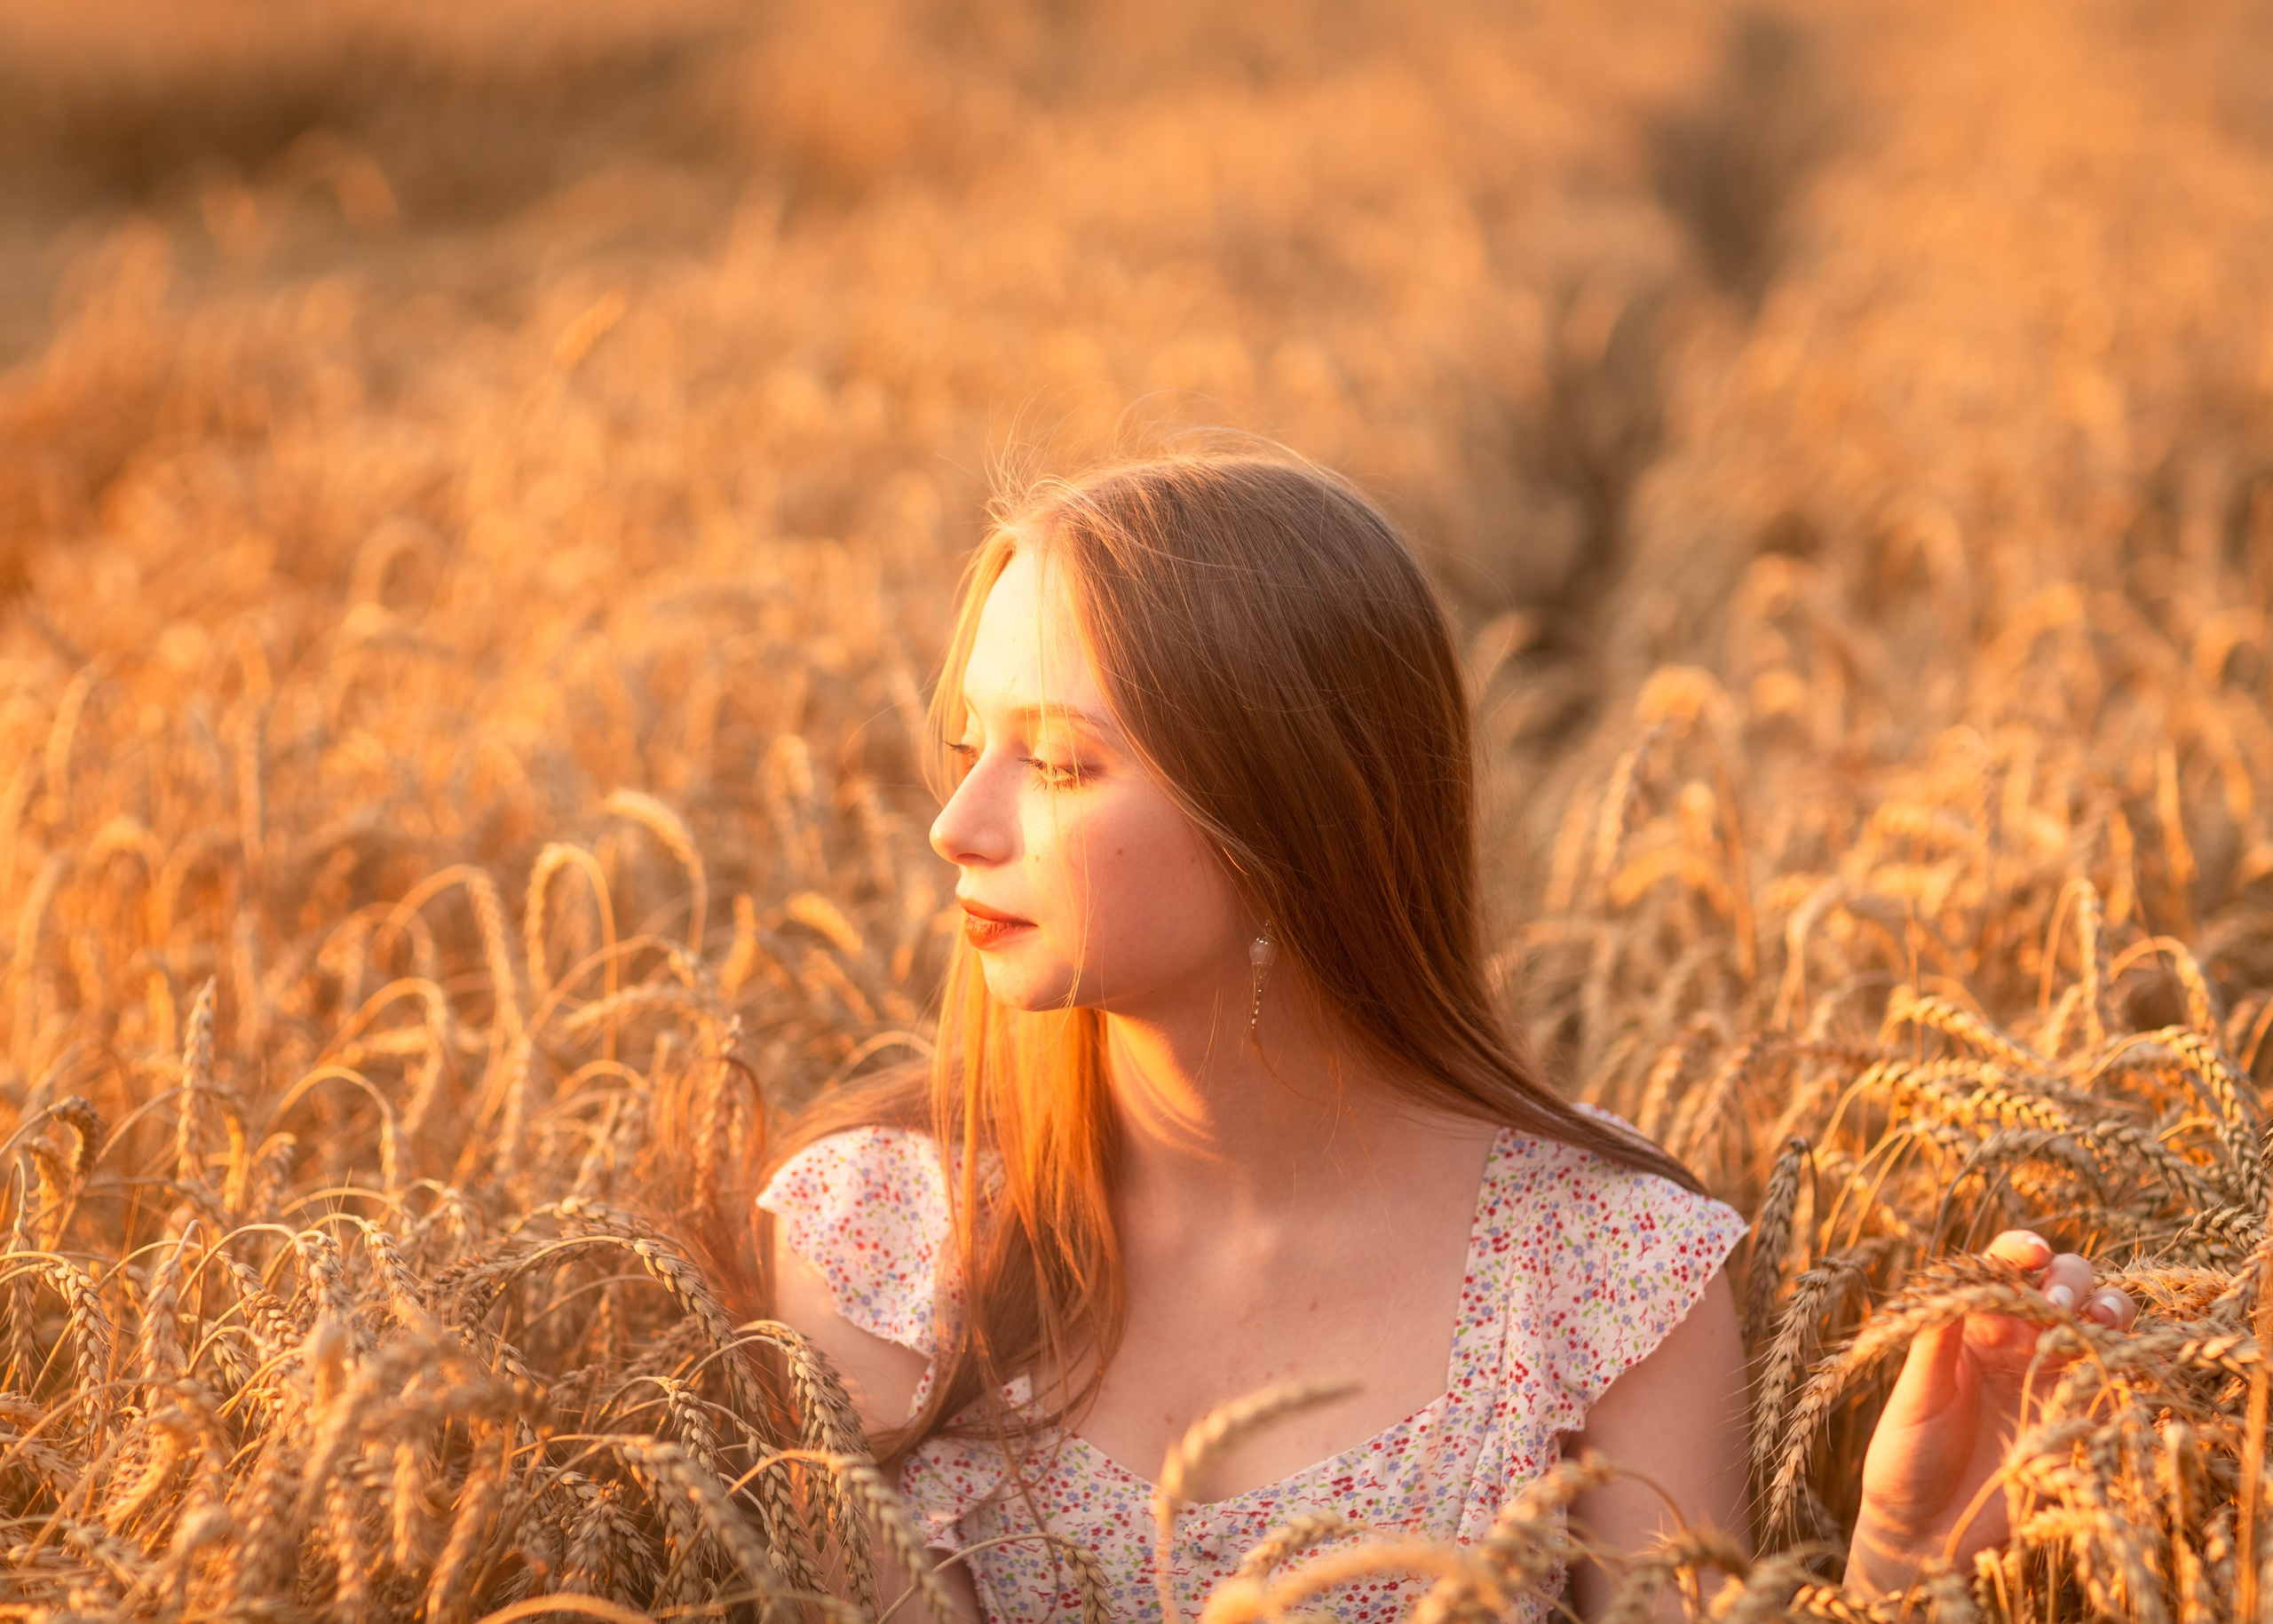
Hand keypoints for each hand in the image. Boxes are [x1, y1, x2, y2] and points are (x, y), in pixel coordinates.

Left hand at [1845, 1229, 2135, 1595]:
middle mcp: (2020, 1344)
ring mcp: (2055, 1380)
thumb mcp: (1915, 1393)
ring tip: (2096, 1321)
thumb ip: (1936, 1338)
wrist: (1926, 1535)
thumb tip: (1952, 1279)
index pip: (2004, 1270)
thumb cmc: (1906, 1459)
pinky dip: (2126, 1360)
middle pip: (2064, 1286)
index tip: (2031, 1253)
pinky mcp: (2082, 1422)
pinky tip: (2115, 1360)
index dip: (2022, 1251)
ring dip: (2109, 1309)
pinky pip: (2118, 1379)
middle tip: (2060, 1302)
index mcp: (1974, 1326)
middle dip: (2071, 1279)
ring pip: (2102, 1323)